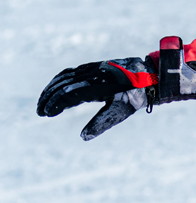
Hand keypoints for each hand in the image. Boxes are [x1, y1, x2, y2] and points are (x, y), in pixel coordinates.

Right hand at [38, 58, 154, 139]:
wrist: (148, 75)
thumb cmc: (135, 96)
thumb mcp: (120, 112)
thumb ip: (101, 123)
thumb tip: (83, 137)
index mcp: (97, 86)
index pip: (69, 95)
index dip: (56, 104)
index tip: (46, 114)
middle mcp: (90, 74)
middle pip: (62, 85)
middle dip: (48, 98)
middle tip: (40, 112)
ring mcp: (90, 68)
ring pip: (64, 77)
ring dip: (51, 89)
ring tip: (44, 102)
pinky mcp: (91, 66)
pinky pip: (69, 72)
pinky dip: (58, 81)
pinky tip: (55, 88)